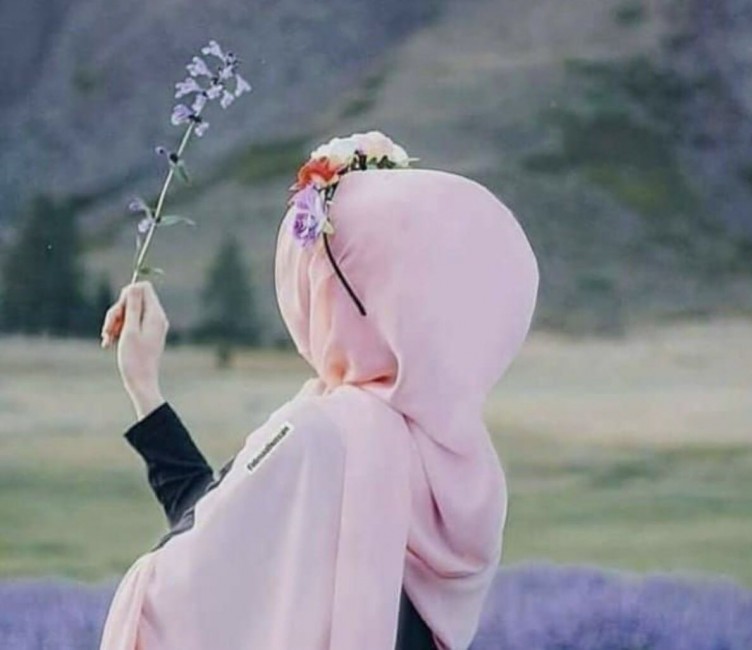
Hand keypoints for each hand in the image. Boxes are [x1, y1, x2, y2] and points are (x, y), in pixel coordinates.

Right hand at [101, 281, 168, 419]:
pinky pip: (130, 324)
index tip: (118, 311)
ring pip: (129, 312)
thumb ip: (132, 307)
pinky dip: (118, 330)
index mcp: (155, 315)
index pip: (143, 287)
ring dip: (114, 323)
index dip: (127, 294)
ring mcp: (151, 326)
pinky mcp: (145, 334)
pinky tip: (108, 343)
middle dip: (117, 311)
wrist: (141, 382)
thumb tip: (134, 286)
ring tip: (107, 339)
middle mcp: (156, 318)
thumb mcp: (130, 330)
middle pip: (134, 299)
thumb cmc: (135, 359)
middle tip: (108, 329)